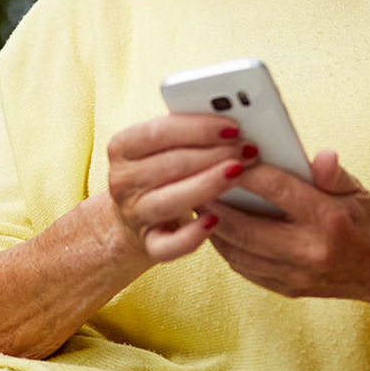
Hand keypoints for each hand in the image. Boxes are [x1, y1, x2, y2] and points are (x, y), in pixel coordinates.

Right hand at [106, 114, 254, 263]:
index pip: (158, 132)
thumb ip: (190, 131)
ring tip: (238, 173)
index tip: (233, 127)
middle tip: (247, 150)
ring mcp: (133, 215)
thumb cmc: (162, 169)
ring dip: (208, 186)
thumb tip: (233, 125)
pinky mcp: (148, 244)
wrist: (137, 213)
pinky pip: (168, 245)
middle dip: (214, 155)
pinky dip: (191, 235)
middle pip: (170, 165)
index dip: (198, 129)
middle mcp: (122, 181)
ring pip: (169, 202)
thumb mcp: (165, 144)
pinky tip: (215, 220)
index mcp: (122, 147)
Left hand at [203, 151, 369, 319]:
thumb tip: (318, 156)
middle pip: (243, 225)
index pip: (276, 189)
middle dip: (213, 201)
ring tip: (198, 202)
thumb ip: (332, 172)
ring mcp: (296, 275)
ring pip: (236, 250)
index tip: (226, 153)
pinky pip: (244, 268)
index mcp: (328, 220)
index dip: (246, 170)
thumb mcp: (359, 190)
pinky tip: (217, 228)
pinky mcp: (288, 290)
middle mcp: (309, 251)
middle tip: (193, 180)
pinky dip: (226, 247)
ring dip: (212, 226)